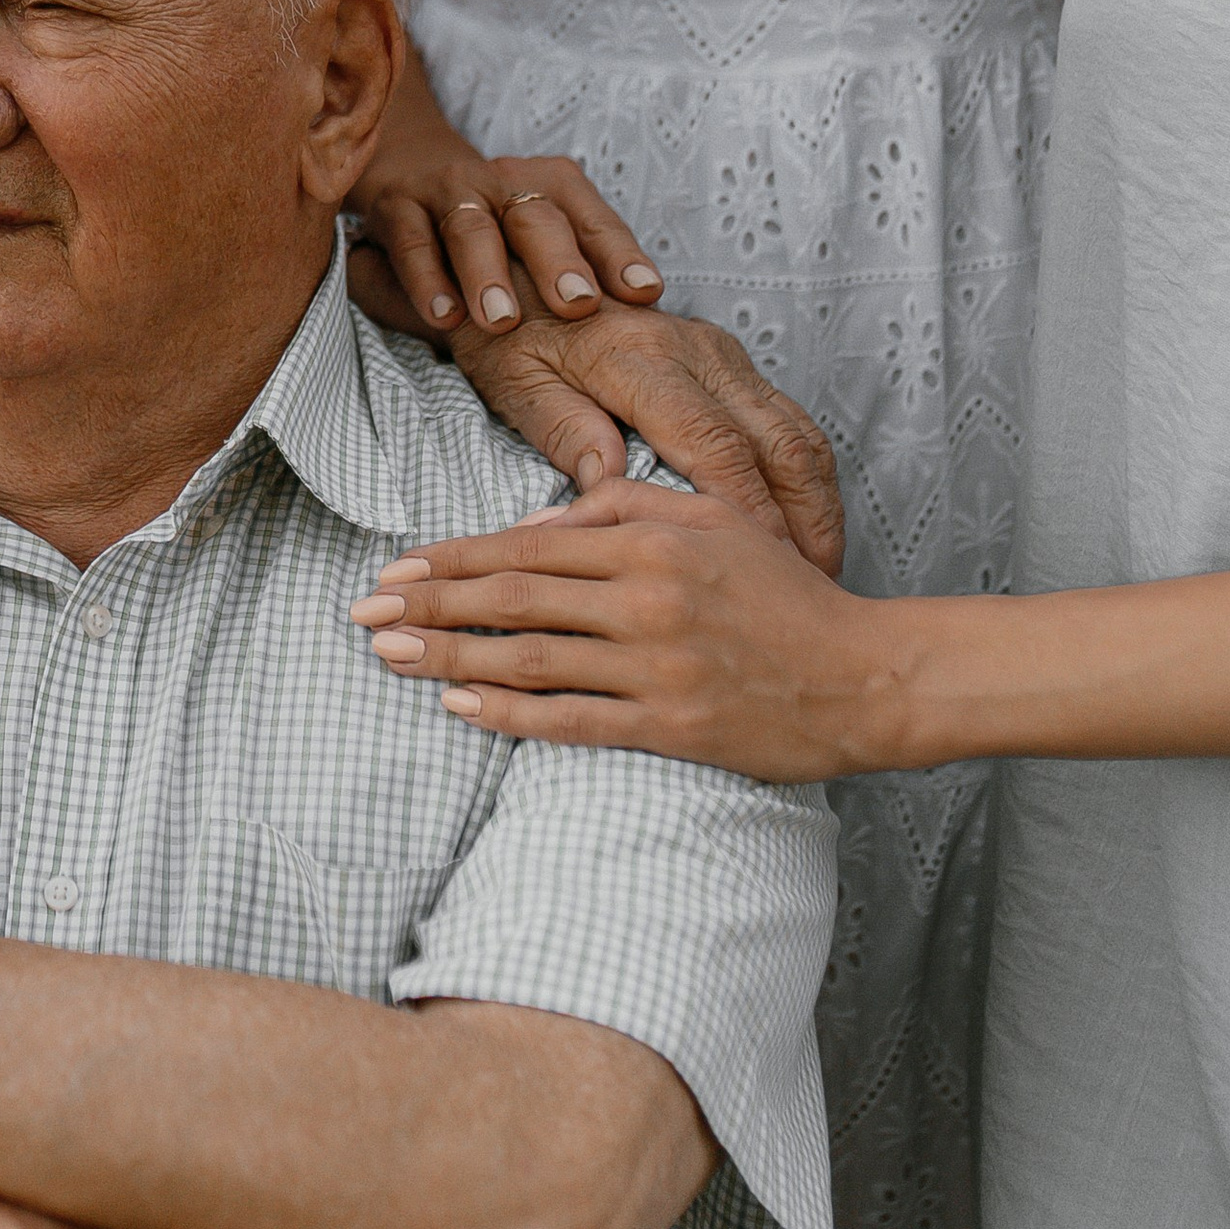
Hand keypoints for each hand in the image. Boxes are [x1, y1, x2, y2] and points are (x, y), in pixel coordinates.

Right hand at [347, 66, 660, 336]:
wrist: (411, 168)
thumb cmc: (498, 224)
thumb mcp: (545, 235)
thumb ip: (586, 270)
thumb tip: (646, 321)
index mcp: (553, 185)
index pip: (593, 221)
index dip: (619, 255)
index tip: (644, 293)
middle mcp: (505, 182)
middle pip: (536, 219)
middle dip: (558, 263)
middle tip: (577, 306)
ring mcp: (449, 191)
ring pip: (472, 229)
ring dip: (487, 274)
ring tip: (503, 322)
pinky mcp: (397, 207)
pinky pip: (412, 243)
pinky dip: (427, 280)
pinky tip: (444, 318)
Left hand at [351, 478, 892, 775]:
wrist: (865, 675)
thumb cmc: (785, 593)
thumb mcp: (714, 519)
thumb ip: (628, 504)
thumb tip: (549, 512)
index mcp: (650, 541)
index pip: (527, 545)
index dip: (454, 558)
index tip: (396, 568)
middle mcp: (646, 598)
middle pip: (513, 598)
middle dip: (430, 605)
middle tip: (364, 614)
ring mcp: (657, 665)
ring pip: (529, 658)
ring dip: (450, 657)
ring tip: (391, 658)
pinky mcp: (670, 724)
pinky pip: (572, 720)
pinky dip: (509, 715)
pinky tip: (459, 706)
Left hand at [448, 302, 844, 574]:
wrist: (526, 269)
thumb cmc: (513, 338)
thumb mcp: (518, 382)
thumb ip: (565, 428)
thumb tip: (609, 481)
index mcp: (642, 359)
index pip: (715, 445)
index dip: (750, 511)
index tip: (766, 567)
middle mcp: (697, 350)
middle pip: (777, 441)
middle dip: (803, 520)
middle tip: (811, 585)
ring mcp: (722, 353)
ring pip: (796, 431)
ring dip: (816, 503)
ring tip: (819, 567)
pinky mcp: (732, 358)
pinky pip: (790, 420)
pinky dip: (807, 477)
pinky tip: (806, 524)